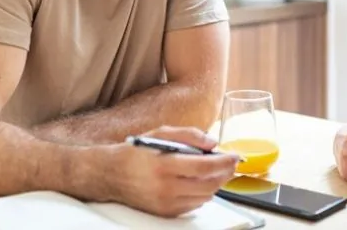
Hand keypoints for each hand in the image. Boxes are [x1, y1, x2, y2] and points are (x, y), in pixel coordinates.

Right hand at [106, 126, 239, 216]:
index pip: (204, 166)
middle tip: (231, 164)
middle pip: (208, 184)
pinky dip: (202, 194)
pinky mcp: (165, 212)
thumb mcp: (162, 133)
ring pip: (204, 197)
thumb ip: (189, 135)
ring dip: (215, 183)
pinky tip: (200, 182)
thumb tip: (213, 143)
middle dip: (225, 173)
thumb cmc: (137, 152)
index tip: (235, 156)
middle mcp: (165, 187)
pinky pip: (193, 205)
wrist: (111, 174)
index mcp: (165, 165)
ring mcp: (166, 203)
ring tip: (216, 170)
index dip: (224, 161)